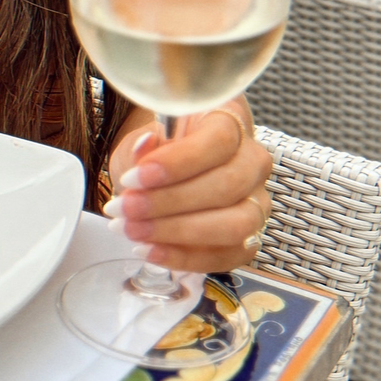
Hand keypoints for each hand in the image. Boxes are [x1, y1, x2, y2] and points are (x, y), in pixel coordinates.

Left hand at [104, 105, 271, 274]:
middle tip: (125, 208)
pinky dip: (185, 257)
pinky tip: (149, 251)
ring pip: (235, 225)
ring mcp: (256, 203)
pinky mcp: (249, 238)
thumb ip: (143, 145)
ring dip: (178, 232)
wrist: (169, 171)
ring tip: (133, 230)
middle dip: (169, 202)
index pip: (219, 141)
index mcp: (230, 122)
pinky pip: (226, 256)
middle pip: (227, 186)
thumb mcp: (143, 139)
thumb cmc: (159, 151)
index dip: (178, 162)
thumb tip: (145, 146)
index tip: (136, 177)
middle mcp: (252, 162)